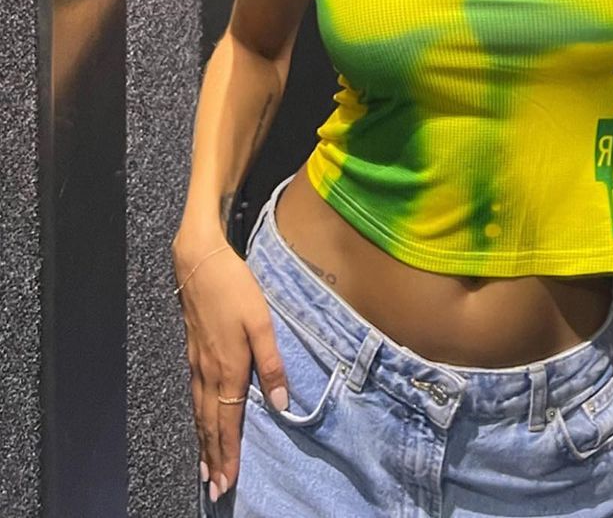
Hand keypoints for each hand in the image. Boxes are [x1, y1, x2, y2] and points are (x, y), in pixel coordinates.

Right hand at [173, 239, 288, 501]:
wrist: (199, 263)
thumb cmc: (235, 289)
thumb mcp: (262, 321)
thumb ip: (272, 363)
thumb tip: (281, 403)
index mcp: (228, 367)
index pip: (228, 421)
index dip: (229, 452)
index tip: (228, 480)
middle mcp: (208, 372)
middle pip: (210, 423)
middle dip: (214, 457)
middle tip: (215, 488)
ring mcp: (197, 363)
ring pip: (199, 412)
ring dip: (203, 442)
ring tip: (206, 467)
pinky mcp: (192, 353)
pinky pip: (194, 397)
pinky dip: (197, 418)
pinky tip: (199, 422)